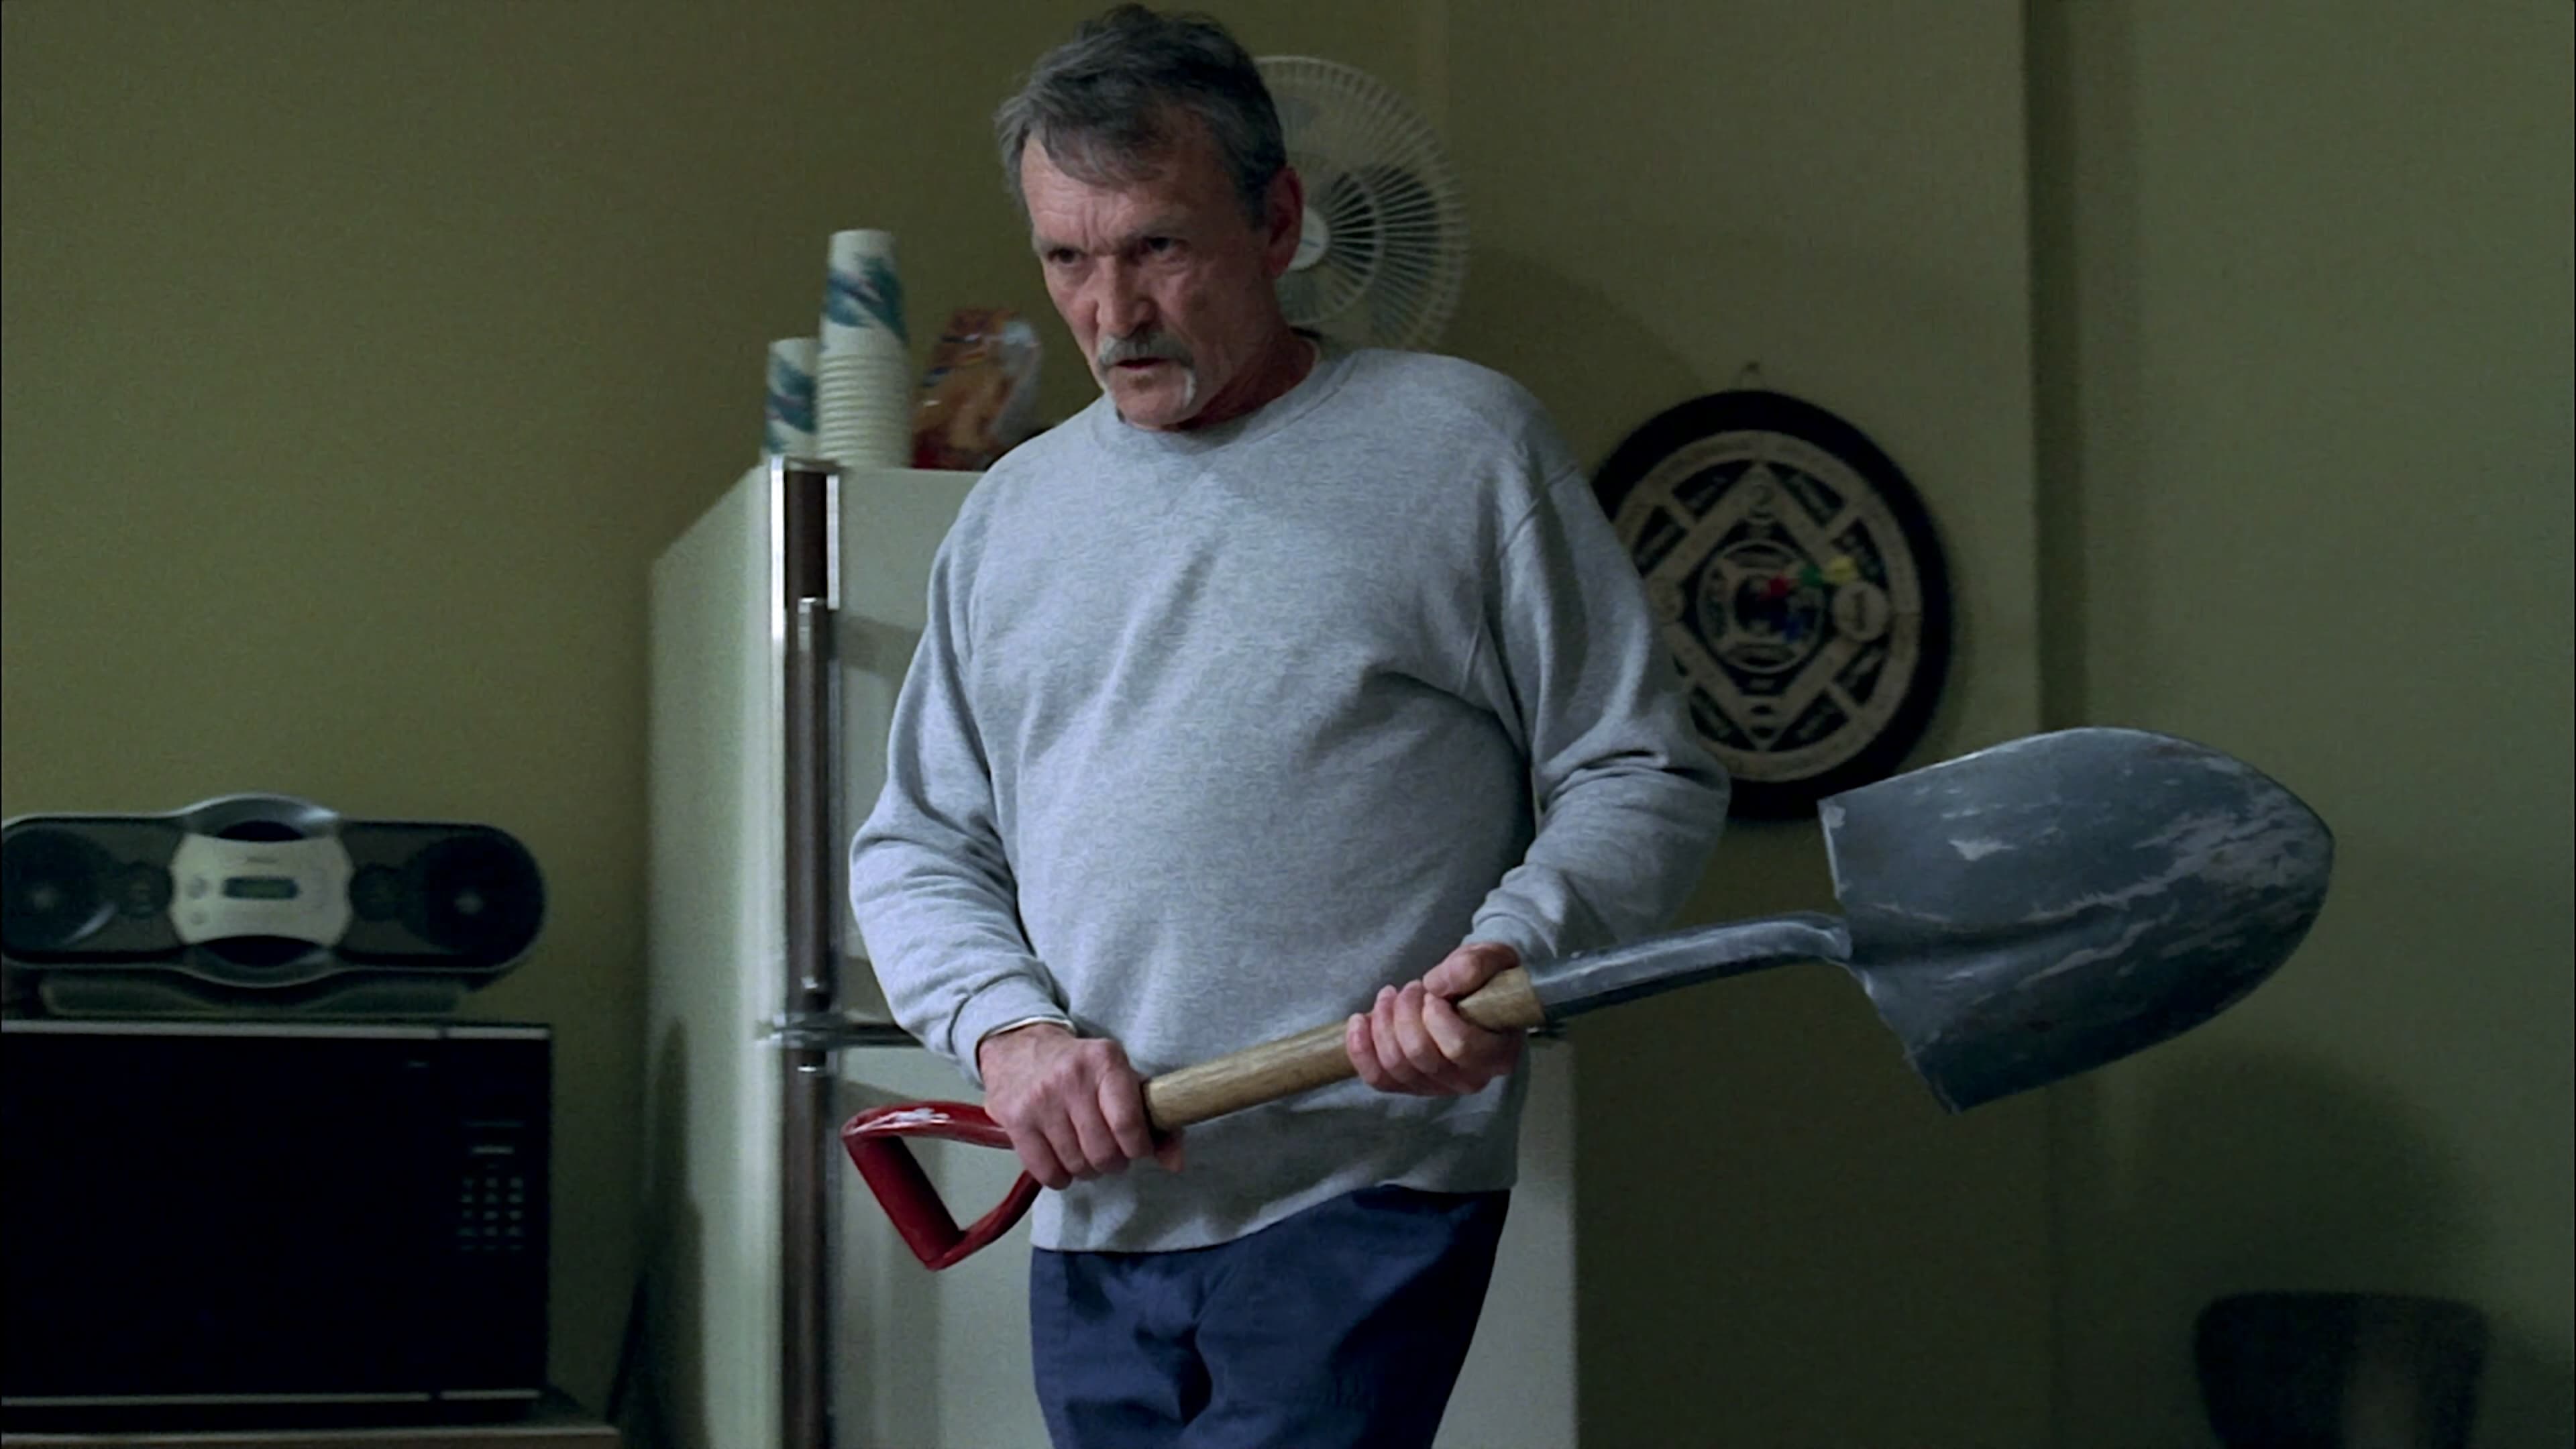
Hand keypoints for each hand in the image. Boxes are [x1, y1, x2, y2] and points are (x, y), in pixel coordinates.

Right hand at [976, 1023, 1181, 1188]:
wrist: (1019, 1047)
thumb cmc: (1080, 1067)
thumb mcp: (1121, 1077)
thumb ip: (1155, 1118)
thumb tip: (1175, 1163)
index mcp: (1105, 1061)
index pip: (1128, 1123)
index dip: (1138, 1148)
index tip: (1137, 1148)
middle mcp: (1071, 1078)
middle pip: (1104, 1153)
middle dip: (1113, 1161)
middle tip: (1109, 1151)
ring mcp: (1039, 1100)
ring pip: (1077, 1165)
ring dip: (1087, 1169)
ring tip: (1085, 1151)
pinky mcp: (1015, 1120)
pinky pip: (1047, 1172)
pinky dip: (1060, 1176)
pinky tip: (1062, 1159)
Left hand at [1345, 941, 1526, 1095]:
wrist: (1471, 992)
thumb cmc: (1485, 978)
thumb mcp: (1491, 959)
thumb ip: (1473, 966)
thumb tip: (1437, 986)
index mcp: (1498, 1055)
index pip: (1459, 1047)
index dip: (1435, 1015)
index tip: (1431, 992)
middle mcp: (1470, 1080)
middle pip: (1420, 1056)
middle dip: (1404, 1013)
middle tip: (1410, 987)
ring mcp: (1438, 1087)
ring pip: (1395, 1066)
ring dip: (1383, 1024)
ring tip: (1390, 996)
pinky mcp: (1410, 1085)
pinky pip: (1378, 1078)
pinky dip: (1361, 1049)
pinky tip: (1359, 1020)